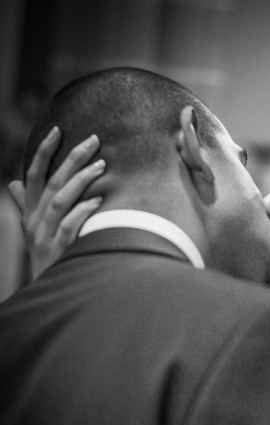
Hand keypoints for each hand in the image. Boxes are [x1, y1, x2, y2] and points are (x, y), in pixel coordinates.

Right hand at [8, 127, 104, 277]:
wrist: (48, 294)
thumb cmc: (47, 258)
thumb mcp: (32, 231)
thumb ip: (25, 206)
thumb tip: (14, 184)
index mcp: (30, 214)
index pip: (33, 175)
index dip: (43, 151)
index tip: (58, 130)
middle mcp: (34, 223)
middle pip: (51, 183)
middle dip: (72, 158)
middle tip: (94, 140)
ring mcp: (45, 238)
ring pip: (60, 201)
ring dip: (81, 181)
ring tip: (101, 166)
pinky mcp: (58, 252)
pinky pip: (69, 227)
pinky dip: (83, 212)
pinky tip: (99, 201)